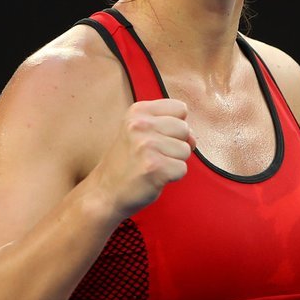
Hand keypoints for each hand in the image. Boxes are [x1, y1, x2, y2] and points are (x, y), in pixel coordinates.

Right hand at [90, 98, 195, 219]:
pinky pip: (182, 169)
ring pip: (186, 150)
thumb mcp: (140, 133)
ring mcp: (147, 146)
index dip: (175, 126)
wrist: (104, 192)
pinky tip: (154, 177)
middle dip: (176, 145)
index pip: (180, 108)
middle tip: (154, 155)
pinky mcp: (154, 167)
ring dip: (174, 162)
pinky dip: (172, 177)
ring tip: (153, 166)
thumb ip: (169, 127)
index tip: (158, 137)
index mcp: (138, 111)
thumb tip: (194, 138)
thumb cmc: (127, 163)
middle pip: (185, 129)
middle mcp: (140, 125)